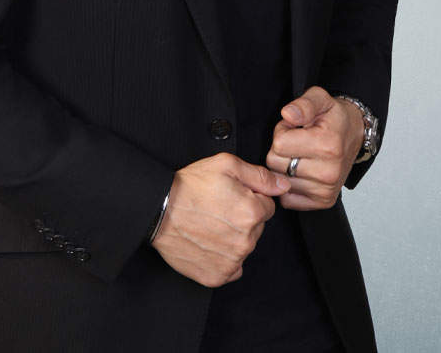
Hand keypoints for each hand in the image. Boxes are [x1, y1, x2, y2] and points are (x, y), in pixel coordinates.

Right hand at [150, 152, 291, 287]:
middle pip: (257, 229)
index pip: (267, 207)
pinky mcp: (216, 276)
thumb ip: (260, 176)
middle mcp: (246, 241)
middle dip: (243, 219)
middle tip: (217, 210)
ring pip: (244, 248)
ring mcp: (231, 261)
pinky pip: (231, 269)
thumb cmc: (189, 186)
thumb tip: (284, 185)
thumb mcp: (226, 165)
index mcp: (252, 212)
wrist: (157, 210)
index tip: (231, 196)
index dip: (250, 198)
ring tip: (209, 225)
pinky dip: (223, 259)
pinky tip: (208, 244)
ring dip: (233, 238)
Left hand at [264, 86, 364, 210]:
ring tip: (303, 155)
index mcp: (327, 146)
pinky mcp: (323, 201)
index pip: (279, 144)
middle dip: (281, 150)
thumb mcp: (320, 99)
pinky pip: (288, 199)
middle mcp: (329, 171)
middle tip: (298, 142)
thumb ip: (303, 104)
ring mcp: (327, 189)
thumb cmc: (335, 118)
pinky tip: (302, 173)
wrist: (355, 135)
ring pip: (280, 181)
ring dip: (285, 168)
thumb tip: (288, 114)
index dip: (282, 132)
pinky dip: (289, 186)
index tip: (295, 129)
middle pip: (276, 164)